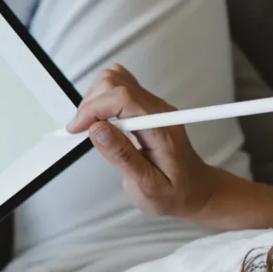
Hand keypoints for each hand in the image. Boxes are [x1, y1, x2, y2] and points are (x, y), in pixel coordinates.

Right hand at [67, 64, 218, 219]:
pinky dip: (101, 100)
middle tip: (82, 130)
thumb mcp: (147, 185)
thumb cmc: (175, 192)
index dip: (93, 109)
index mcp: (161, 128)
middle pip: (115, 82)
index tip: (77, 128)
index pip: (123, 98)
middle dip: (90, 104)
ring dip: (94, 100)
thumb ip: (122, 156)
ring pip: (114, 79)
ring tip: (90, 126)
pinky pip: (118, 87)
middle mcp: (158, 110)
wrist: (195, 191)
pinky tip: (99, 121)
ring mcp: (152, 106)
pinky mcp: (145, 107)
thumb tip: (97, 129)